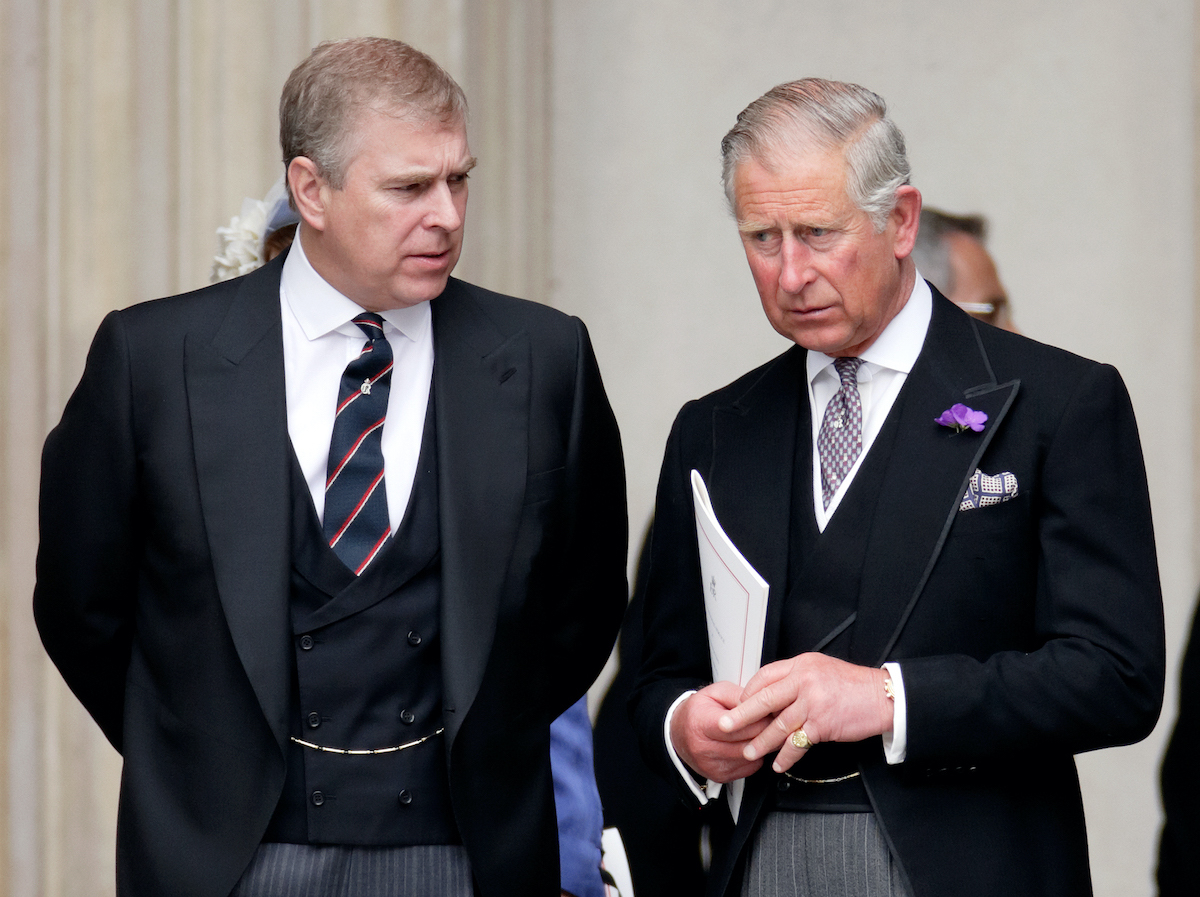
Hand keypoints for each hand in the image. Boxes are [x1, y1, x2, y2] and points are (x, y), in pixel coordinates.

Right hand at [670, 681, 769, 782]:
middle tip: (775, 722)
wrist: (679, 733)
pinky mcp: (719, 776)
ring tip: (766, 732)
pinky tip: (752, 744)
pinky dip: (755, 756)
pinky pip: (749, 768)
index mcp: (700, 723)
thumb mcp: (716, 692)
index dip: (758, 718)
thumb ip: (739, 696)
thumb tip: (762, 706)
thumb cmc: (699, 711)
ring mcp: (711, 765)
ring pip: (750, 757)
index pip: (736, 726)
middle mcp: (703, 748)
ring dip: (762, 746)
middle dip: (765, 732)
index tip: (770, 711)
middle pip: (746, 743)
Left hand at [717, 653, 893, 773]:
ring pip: (778, 724)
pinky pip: (798, 743)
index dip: (749, 691)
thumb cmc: (853, 685)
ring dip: (762, 741)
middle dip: (741, 715)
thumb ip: (798, 678)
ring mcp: (813, 702)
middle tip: (725, 726)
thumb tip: (772, 693)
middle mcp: (805, 680)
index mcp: (802, 664)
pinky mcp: (822, 723)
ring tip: (749, 752)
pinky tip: (779, 763)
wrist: (882, 696)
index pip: (765, 676)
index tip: (739, 704)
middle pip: (764, 698)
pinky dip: (787, 756)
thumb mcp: (821, 669)